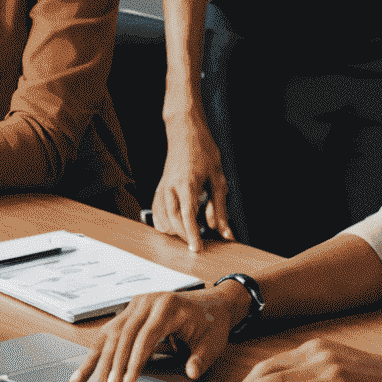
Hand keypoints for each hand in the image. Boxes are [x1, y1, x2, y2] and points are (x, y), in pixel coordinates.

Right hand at [70, 285, 247, 381]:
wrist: (212, 303)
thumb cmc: (212, 323)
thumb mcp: (214, 341)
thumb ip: (202, 357)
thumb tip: (191, 371)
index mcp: (168, 305)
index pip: (146, 335)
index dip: (135, 360)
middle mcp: (148, 301)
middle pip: (124, 336)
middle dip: (113, 367)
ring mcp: (136, 304)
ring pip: (111, 334)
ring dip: (96, 361)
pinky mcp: (129, 311)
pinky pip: (109, 333)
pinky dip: (95, 353)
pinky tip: (82, 372)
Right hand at [151, 114, 232, 252]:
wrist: (185, 131)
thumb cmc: (202, 150)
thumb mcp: (217, 177)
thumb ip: (220, 207)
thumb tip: (224, 231)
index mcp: (187, 183)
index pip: (187, 215)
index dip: (192, 235)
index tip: (197, 249)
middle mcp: (170, 187)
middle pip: (173, 221)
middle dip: (185, 236)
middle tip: (198, 243)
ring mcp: (162, 188)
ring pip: (162, 219)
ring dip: (175, 231)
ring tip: (189, 233)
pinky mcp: (158, 189)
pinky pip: (156, 213)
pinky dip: (164, 223)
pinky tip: (175, 226)